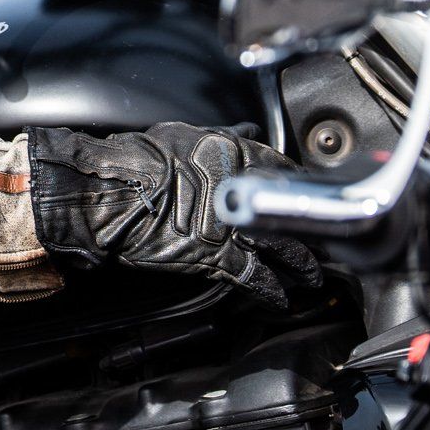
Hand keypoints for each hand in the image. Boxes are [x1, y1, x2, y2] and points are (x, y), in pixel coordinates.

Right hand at [27, 122, 322, 309]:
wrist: (108, 194)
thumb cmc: (134, 161)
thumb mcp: (179, 134)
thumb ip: (220, 134)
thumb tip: (246, 130)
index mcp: (233, 152)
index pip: (283, 169)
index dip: (295, 186)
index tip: (300, 195)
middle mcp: (242, 188)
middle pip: (293, 211)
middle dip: (311, 229)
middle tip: (321, 240)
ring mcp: (233, 226)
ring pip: (286, 248)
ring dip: (302, 265)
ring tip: (311, 276)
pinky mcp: (218, 257)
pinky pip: (256, 278)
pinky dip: (272, 292)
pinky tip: (280, 299)